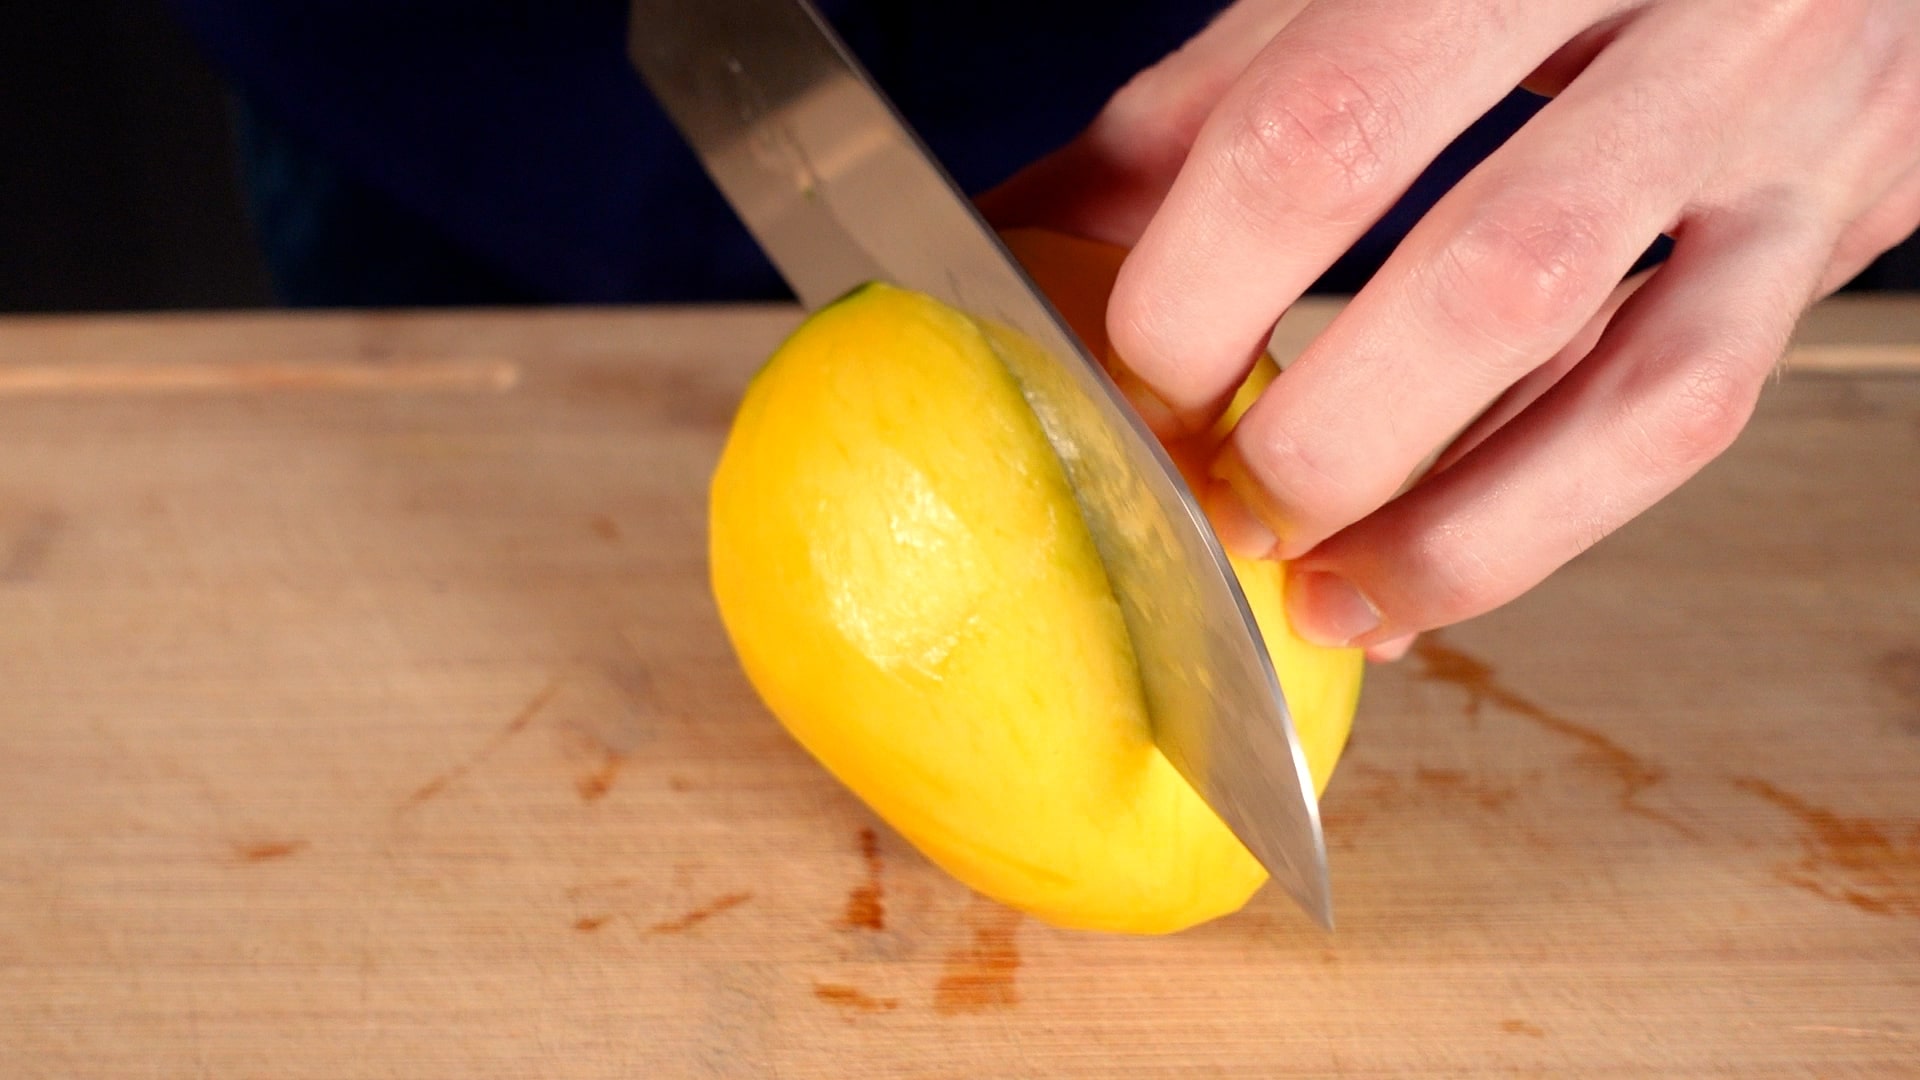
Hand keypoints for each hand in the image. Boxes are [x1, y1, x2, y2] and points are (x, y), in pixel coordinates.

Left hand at [983, 0, 1919, 660]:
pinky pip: (1695, 410)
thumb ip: (1195, 112)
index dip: (1201, 292)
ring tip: (1329, 596)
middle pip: (1491, 280)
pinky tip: (1432, 567)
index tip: (1129, 384)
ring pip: (1645, 394)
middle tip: (1224, 501)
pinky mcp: (1835, 233)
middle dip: (1329, 436)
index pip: (1321, 135)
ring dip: (1462, 534)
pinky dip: (1545, 510)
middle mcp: (1694, 26)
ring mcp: (1794, 140)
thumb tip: (1019, 242)